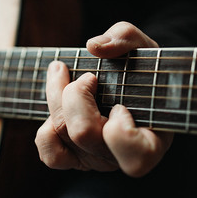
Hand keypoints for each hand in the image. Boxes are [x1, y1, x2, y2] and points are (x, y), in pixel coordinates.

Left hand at [35, 21, 173, 176]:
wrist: (128, 79)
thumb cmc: (141, 67)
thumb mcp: (142, 46)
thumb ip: (125, 38)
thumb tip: (94, 47)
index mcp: (150, 142)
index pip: (135, 156)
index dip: (120, 128)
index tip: (121, 104)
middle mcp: (120, 157)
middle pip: (82, 133)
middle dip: (76, 94)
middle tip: (87, 76)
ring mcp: (94, 159)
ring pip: (60, 132)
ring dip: (55, 97)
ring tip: (61, 72)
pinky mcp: (73, 157)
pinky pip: (50, 152)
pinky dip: (46, 128)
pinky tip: (57, 101)